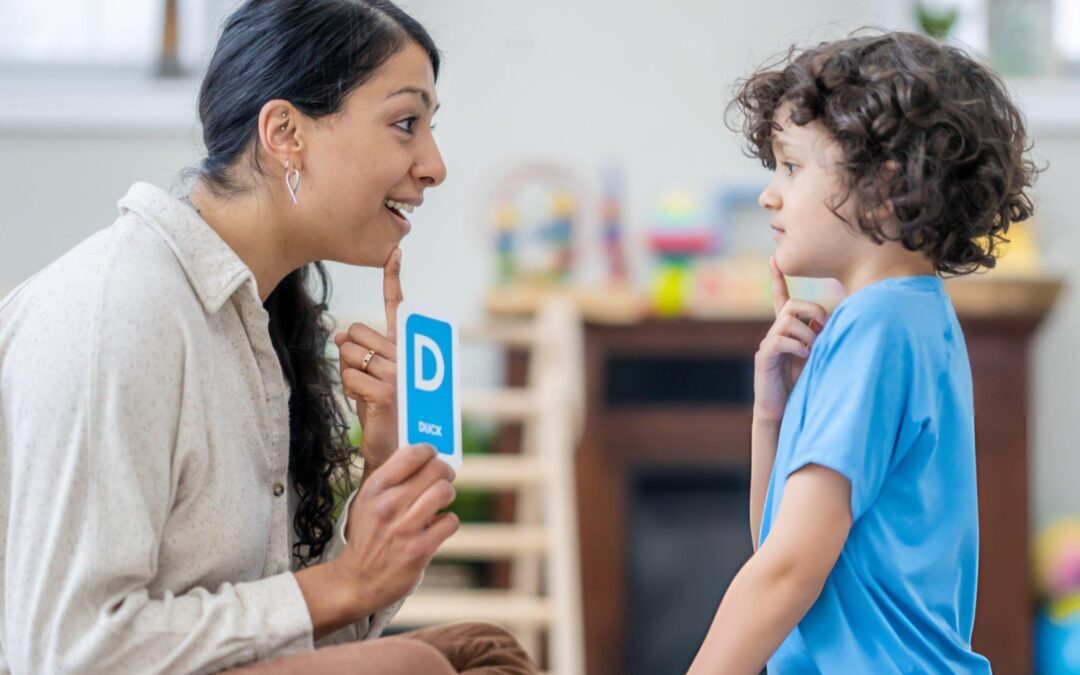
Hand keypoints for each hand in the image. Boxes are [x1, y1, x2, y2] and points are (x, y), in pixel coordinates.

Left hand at [335, 248, 402, 468]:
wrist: (392, 446)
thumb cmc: (380, 409)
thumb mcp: (367, 376)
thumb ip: (357, 352)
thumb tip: (339, 338)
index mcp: (404, 347)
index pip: (397, 307)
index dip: (394, 278)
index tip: (395, 251)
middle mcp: (406, 355)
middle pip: (356, 331)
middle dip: (349, 353)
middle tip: (364, 377)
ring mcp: (399, 372)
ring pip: (349, 354)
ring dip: (348, 374)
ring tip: (366, 392)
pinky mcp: (387, 391)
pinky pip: (348, 376)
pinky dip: (349, 391)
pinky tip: (365, 404)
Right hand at [335, 444, 458, 617]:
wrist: (356, 580)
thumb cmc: (367, 536)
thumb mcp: (367, 500)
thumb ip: (391, 479)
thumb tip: (424, 458)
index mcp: (375, 488)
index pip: (411, 453)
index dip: (428, 451)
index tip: (431, 457)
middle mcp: (389, 505)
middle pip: (436, 469)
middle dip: (444, 471)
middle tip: (442, 480)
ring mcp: (404, 527)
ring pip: (445, 491)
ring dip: (447, 495)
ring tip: (439, 502)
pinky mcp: (420, 549)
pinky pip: (450, 521)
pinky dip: (448, 522)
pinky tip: (437, 527)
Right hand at [753, 257, 827, 421]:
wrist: (784, 410)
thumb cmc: (804, 383)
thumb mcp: (818, 355)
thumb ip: (821, 336)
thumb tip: (829, 319)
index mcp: (788, 330)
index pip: (780, 298)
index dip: (777, 278)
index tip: (774, 258)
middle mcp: (775, 333)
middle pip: (792, 305)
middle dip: (813, 312)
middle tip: (823, 330)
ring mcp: (769, 345)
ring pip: (788, 321)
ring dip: (807, 334)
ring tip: (812, 351)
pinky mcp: (765, 358)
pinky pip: (780, 340)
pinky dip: (797, 345)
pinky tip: (804, 357)